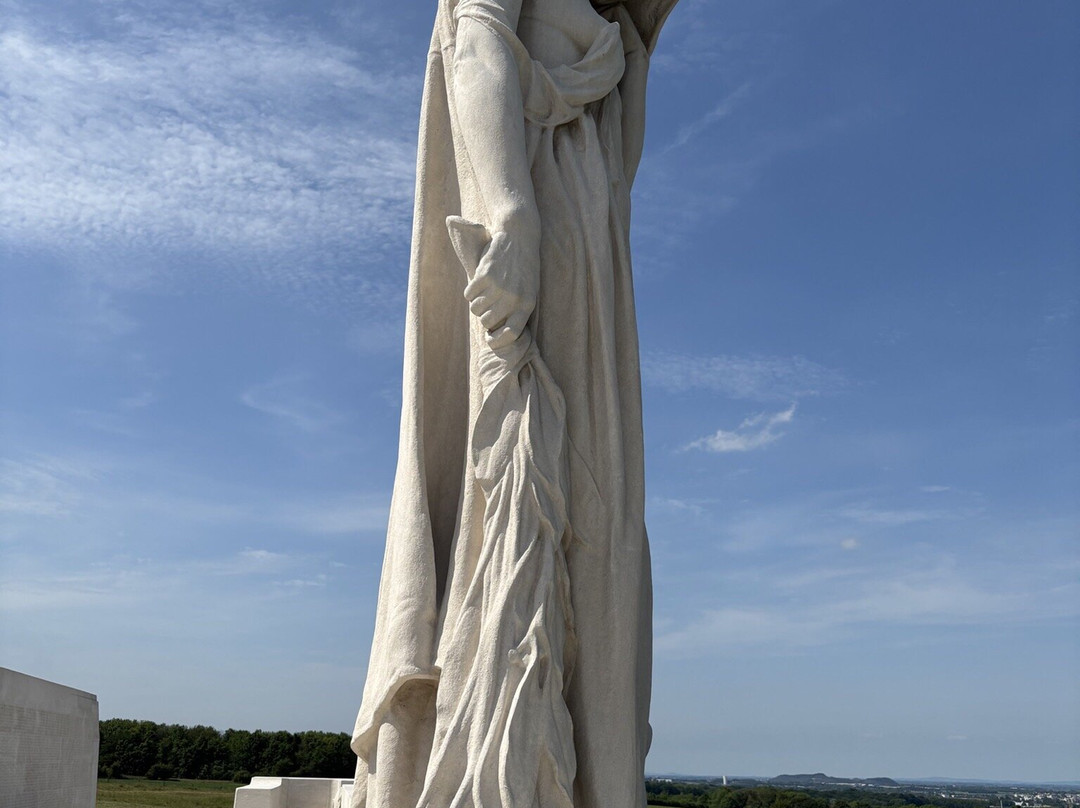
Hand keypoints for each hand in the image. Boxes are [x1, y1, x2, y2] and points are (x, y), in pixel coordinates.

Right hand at [463, 228, 538, 349]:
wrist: (519, 237)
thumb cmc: (524, 268)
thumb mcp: (529, 290)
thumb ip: (517, 310)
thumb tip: (497, 332)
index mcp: (527, 304)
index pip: (511, 334)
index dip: (498, 341)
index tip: (490, 339)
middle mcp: (513, 297)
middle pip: (487, 322)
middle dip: (483, 318)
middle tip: (486, 308)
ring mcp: (499, 286)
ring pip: (475, 309)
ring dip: (475, 304)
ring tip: (483, 294)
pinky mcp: (485, 275)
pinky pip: (469, 294)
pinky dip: (470, 292)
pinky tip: (478, 284)